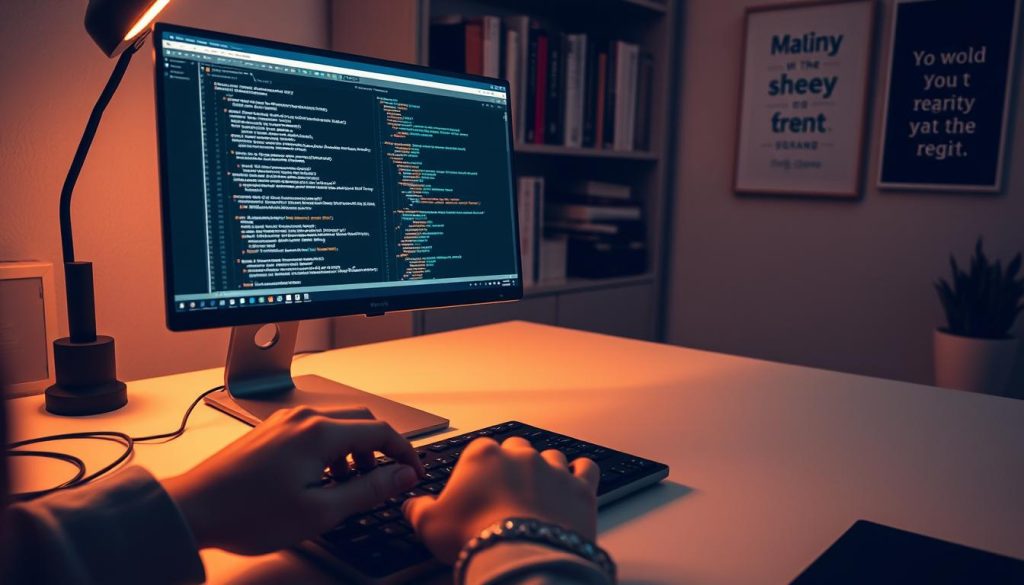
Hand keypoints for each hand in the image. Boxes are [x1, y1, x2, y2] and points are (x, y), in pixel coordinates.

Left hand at [163, 406, 422, 554]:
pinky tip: (321, 478)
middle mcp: (304, 418)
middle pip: (362, 421)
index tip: (412, 474)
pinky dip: (331, 448)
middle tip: (385, 481)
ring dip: (355, 450)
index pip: (381, 431)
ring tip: (349, 485)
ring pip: (338, 424)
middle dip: (380, 450)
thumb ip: (367, 490)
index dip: (404, 454)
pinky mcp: (271, 430)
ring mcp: (285, 421)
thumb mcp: (319, 511)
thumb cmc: (248, 513)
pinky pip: (314, 429)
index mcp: (319, 433)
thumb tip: (400, 476)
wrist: (193, 509)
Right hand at [403, 436, 599, 563]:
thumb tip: (411, 505)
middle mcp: (520, 455)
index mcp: (482, 455)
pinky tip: (574, 483)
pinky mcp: (580, 488)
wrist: (521, 557)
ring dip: (546, 470)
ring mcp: (553, 468)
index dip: (478, 471)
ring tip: (539, 492)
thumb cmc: (475, 537)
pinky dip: (581, 473)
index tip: (476, 488)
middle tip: (506, 492)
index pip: (479, 450)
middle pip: (516, 448)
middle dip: (512, 465)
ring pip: (551, 456)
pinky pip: (586, 468)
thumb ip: (418, 509)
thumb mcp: (430, 525)